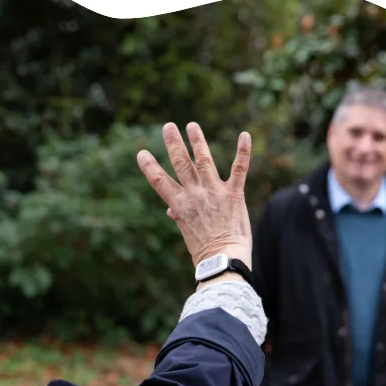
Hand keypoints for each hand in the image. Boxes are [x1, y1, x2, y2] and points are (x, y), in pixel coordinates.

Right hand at [137, 123, 252, 267]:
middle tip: (168, 126)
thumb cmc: (204, 250)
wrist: (223, 260)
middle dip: (173, 144)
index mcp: (179, 205)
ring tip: (192, 126)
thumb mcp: (186, 232)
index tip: (141, 153)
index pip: (160, 182)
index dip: (149, 167)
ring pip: (204, 160)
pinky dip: (243, 151)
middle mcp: (194, 195)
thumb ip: (179, 216)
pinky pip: (239, 169)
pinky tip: (244, 135)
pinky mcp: (234, 194)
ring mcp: (214, 192)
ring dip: (198, 141)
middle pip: (180, 164)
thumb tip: (170, 210)